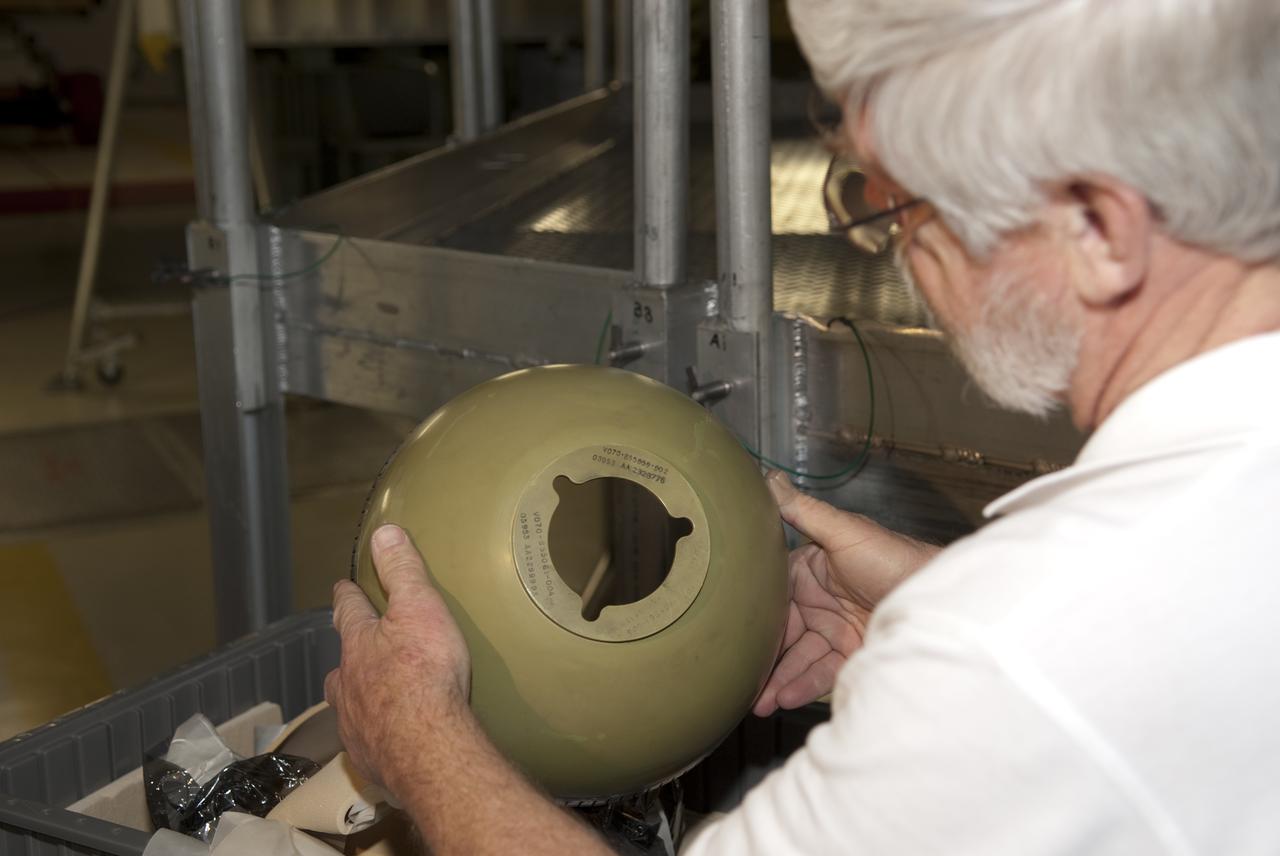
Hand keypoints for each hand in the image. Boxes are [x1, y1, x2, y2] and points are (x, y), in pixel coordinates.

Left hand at [325, 524, 470, 792]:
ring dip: (355, 697)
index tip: (341, 588)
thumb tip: (384, 533)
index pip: (349, 611)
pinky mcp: (369, 756)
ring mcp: (355, 722)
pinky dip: (373, 736)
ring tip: (367, 698)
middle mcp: (348, 683)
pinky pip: (366, 742)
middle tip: (354, 652)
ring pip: (348, 704)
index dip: (347, 597)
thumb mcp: (419, 608)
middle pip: (342, 664)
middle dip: (348, 656)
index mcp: (360, 644)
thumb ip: (402, 571)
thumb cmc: (425, 673)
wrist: (427, 746)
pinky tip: (385, 740)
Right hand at [752, 471, 939, 715]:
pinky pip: (821, 672)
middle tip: (740, 680)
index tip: (730, 633)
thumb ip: (804, 511)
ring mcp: (834, 630)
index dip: (751, 616)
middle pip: (781, 633)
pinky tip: (786, 697)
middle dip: (762, 658)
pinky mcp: (852, 654)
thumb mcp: (845, 530)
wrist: (937, 597)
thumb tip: (769, 481)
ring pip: (798, 658)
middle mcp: (819, 601)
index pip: (771, 596)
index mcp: (810, 571)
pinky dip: (802, 685)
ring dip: (778, 680)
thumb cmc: (894, 556)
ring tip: (760, 702)